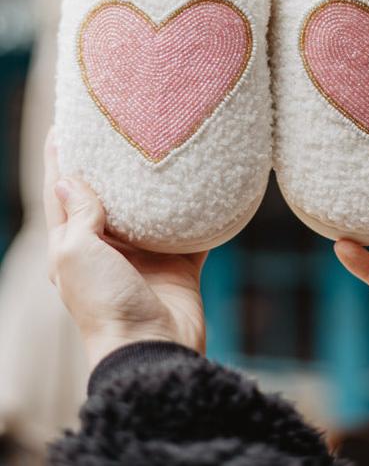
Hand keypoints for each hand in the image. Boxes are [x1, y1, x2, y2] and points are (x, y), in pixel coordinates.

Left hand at [43, 129, 206, 369]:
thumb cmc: (105, 304)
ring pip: (148, 210)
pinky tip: (204, 185)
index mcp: (73, 247)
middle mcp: (107, 249)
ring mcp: (145, 256)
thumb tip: (68, 179)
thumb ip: (77, 214)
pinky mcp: (179, 264)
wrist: (152, 347)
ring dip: (153, 183)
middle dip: (109, 164)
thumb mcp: (76, 254)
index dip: (60, 159)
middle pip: (106, 196)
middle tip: (118, 126)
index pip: (61, 194)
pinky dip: (197, 211)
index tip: (63, 125)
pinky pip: (190, 231)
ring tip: (160, 145)